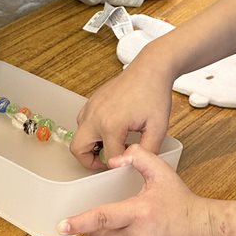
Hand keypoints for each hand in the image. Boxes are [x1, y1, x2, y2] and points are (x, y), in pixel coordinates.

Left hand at [59, 144, 216, 235]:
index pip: (101, 217)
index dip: (79, 222)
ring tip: (134, 227)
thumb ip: (138, 158)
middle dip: (96, 230)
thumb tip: (114, 160)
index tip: (62, 226)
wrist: (208, 233)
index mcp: (138, 213)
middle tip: (108, 220)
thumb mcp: (162, 173)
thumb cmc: (184, 203)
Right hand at [71, 50, 174, 168]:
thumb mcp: (157, 128)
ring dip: (90, 145)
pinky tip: (109, 131)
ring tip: (110, 145)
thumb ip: (147, 151)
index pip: (109, 158)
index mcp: (111, 125)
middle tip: (107, 162)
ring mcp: (91, 107)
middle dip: (90, 161)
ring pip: (78, 135)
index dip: (120, 165)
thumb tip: (137, 163)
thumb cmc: (154, 94)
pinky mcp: (92, 101)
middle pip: (78, 149)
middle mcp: (95, 116)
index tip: (128, 163)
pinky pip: (83, 121)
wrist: (150, 70)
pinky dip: (91, 131)